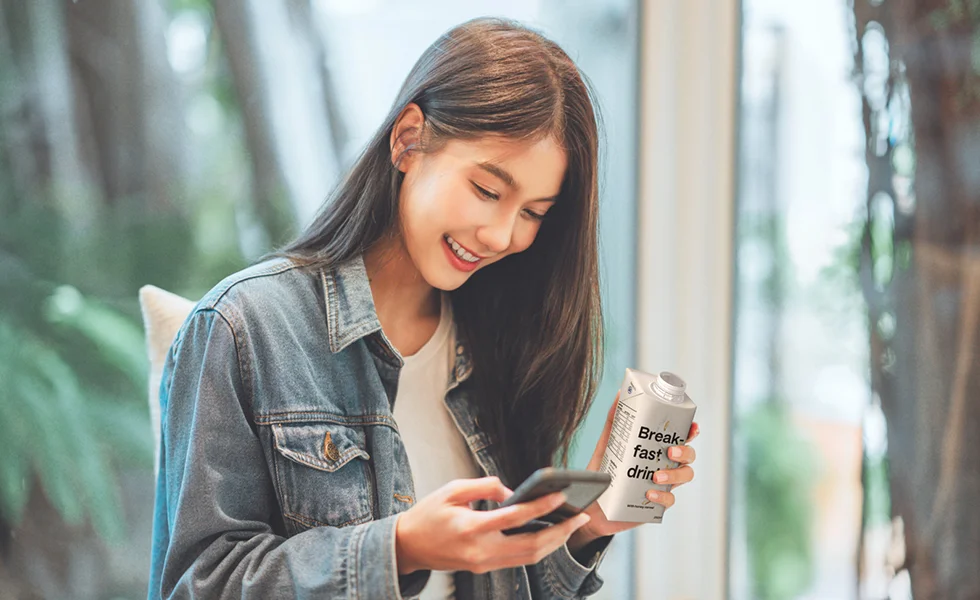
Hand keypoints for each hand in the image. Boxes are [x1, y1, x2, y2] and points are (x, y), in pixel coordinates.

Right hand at [395, 476, 591, 574]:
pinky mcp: (484, 567)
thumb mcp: (452, 489)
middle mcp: (481, 550)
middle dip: (560, 532)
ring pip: (529, 558)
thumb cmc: (428, 515)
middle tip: (579, 516)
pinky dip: (538, 548)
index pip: (516, 517)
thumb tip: (512, 491)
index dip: (541, 506)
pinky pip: (518, 560)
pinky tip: (549, 534)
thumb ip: (484, 486)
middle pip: (531, 546)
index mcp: (471, 527)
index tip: (560, 495)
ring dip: (553, 543)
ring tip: (570, 525)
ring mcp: (484, 563)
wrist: (408, 546)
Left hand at [568, 392, 699, 550]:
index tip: (692, 427)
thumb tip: (619, 393)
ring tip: (655, 475)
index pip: (681, 437)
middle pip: (689, 456)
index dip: (691, 432)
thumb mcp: (607, 443)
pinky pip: (669, 500)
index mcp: (656, 449)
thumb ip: (614, 420)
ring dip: (675, 475)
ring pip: (685, 476)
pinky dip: (662, 496)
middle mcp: (664, 465)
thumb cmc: (603, 472)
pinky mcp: (656, 504)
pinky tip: (649, 492)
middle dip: (685, 451)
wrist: (592, 504)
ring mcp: (663, 485)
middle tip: (670, 451)